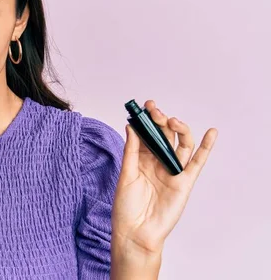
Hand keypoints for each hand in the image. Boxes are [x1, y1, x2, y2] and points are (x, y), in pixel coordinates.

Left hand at [112, 100, 217, 256]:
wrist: (135, 232)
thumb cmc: (126, 207)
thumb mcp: (126, 174)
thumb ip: (132, 151)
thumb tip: (131, 126)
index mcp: (141, 159)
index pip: (147, 134)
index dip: (146, 120)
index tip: (143, 106)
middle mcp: (158, 163)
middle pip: (164, 136)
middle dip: (160, 120)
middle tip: (154, 110)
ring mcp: (172, 171)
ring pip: (181, 144)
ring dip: (178, 129)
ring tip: (171, 120)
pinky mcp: (184, 182)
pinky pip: (197, 163)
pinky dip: (205, 147)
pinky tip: (211, 133)